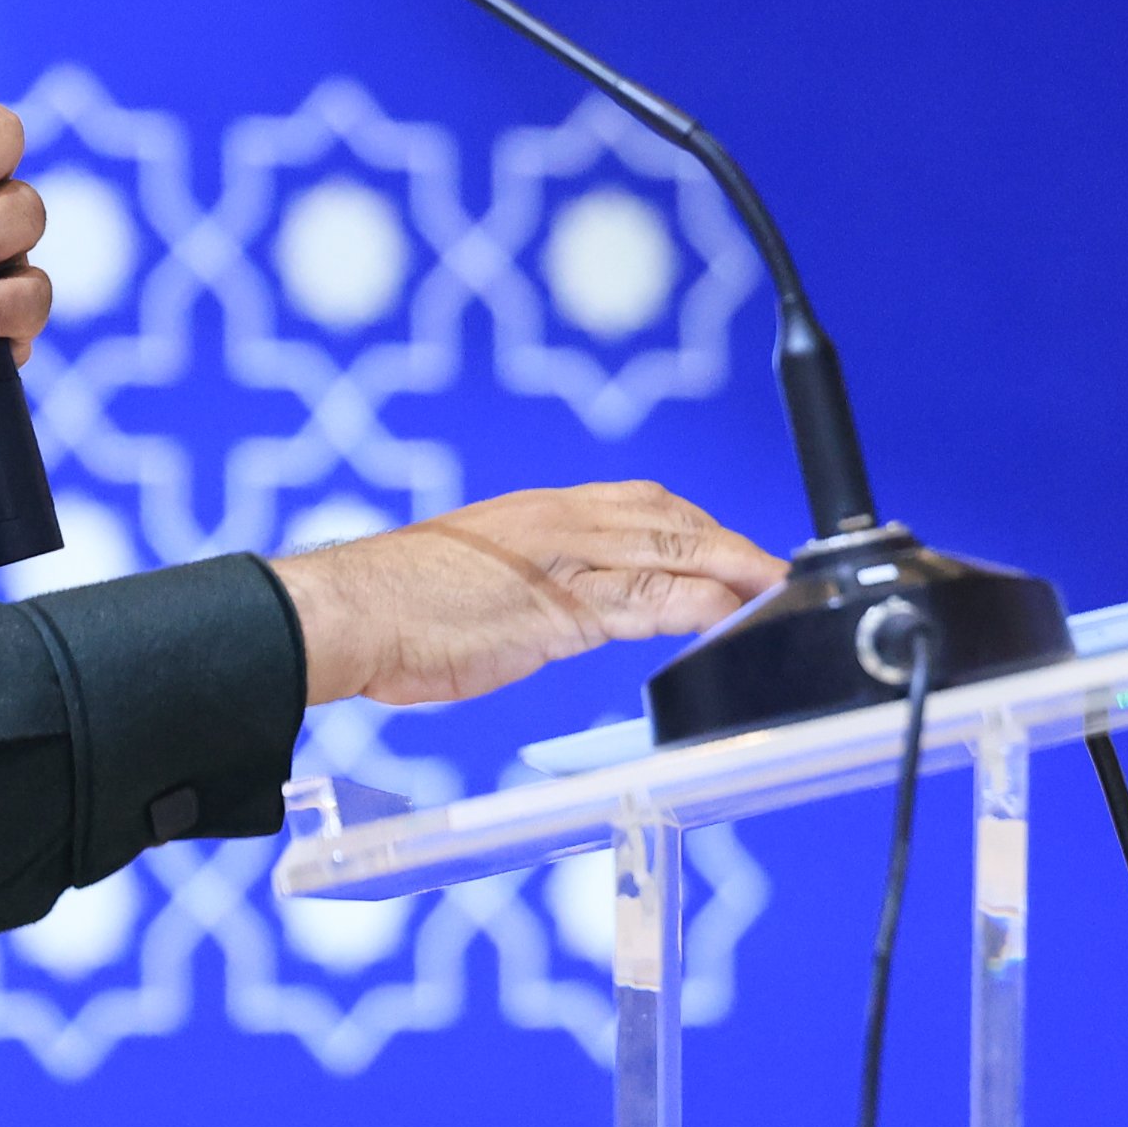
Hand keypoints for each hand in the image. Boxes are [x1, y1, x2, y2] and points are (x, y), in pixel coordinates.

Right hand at [274, 483, 788, 706]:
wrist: (345, 612)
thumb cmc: (406, 604)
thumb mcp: (495, 583)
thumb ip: (553, 588)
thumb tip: (597, 606)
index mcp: (548, 512)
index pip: (650, 508)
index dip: (705, 529)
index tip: (743, 555)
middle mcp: (562, 522)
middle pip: (673, 522)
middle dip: (731, 546)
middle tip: (782, 575)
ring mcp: (560, 559)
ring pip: (669, 552)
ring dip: (730, 570)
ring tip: (776, 594)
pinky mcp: (554, 604)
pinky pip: (641, 599)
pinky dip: (692, 604)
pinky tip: (725, 618)